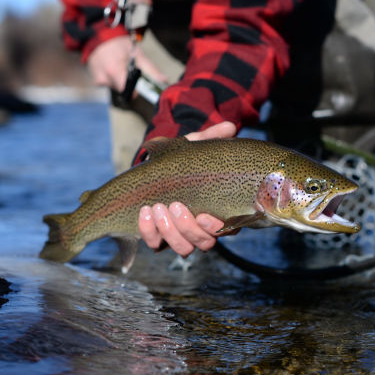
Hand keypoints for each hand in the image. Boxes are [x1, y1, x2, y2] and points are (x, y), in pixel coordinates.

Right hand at [86, 36, 166, 91]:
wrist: (99, 38)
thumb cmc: (118, 44)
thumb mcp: (136, 53)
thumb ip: (150, 69)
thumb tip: (163, 81)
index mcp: (113, 70)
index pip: (127, 90)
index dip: (136, 89)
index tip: (139, 84)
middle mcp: (104, 78)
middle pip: (123, 90)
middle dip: (129, 82)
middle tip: (129, 70)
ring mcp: (99, 81)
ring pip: (117, 88)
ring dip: (122, 80)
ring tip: (121, 67)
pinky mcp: (97, 82)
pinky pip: (110, 85)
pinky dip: (114, 79)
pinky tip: (114, 69)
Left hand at [138, 121, 237, 256]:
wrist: (151, 170)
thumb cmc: (179, 162)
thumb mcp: (193, 148)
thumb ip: (210, 138)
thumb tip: (229, 127)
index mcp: (218, 211)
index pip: (225, 230)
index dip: (215, 228)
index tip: (203, 215)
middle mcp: (201, 229)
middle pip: (203, 243)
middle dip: (187, 227)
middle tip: (175, 205)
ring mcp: (180, 235)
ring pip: (182, 248)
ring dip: (169, 231)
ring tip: (158, 207)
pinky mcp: (158, 237)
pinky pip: (155, 244)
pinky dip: (149, 230)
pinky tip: (145, 212)